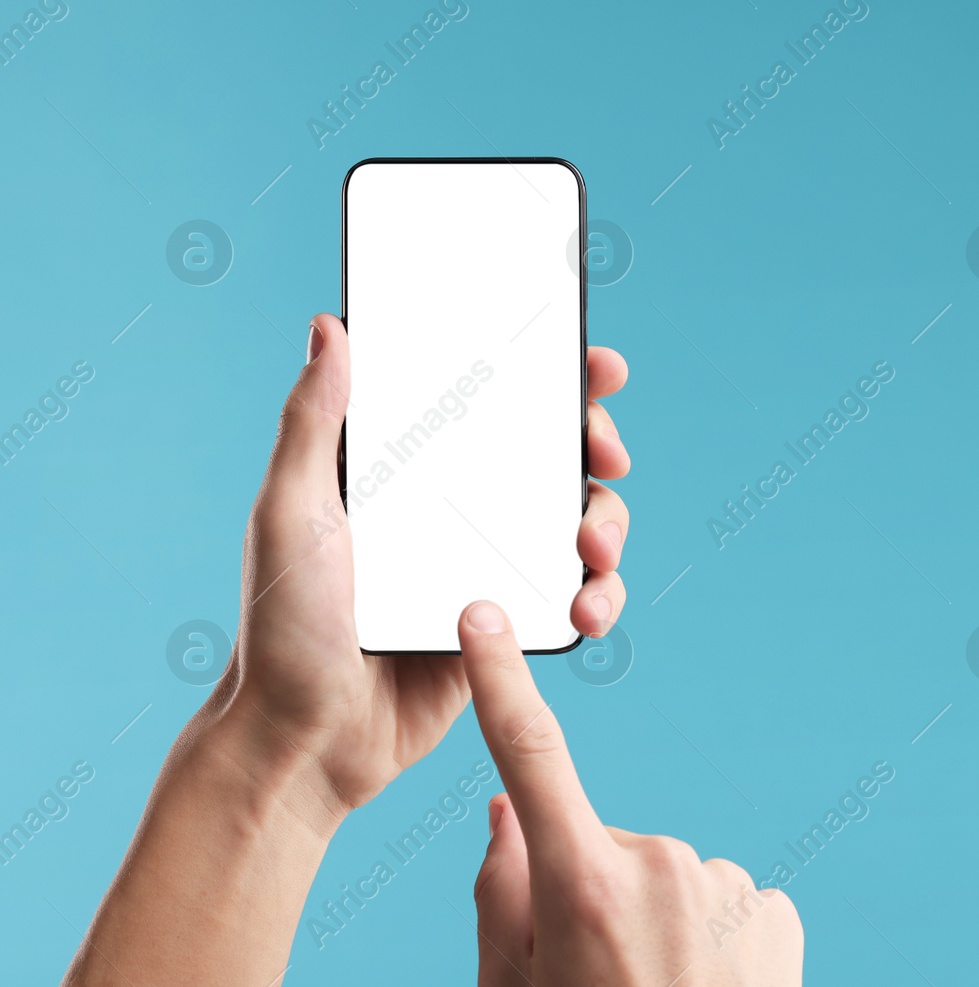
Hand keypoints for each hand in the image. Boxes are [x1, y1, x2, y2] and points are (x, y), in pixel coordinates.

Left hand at [213, 313, 632, 816]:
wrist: (305, 741)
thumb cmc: (280, 625)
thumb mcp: (289, 511)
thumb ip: (312, 422)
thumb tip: (327, 328)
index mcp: (411, 473)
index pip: (490, 406)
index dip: (551, 380)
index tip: (593, 367)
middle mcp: (458, 512)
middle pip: (553, 458)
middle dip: (596, 446)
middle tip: (606, 455)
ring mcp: (489, 569)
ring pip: (580, 525)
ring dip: (608, 524)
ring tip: (595, 551)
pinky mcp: (511, 628)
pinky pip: (577, 597)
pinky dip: (600, 597)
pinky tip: (587, 611)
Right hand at [461, 601, 804, 985]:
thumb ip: (503, 890)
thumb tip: (506, 809)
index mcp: (581, 884)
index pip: (529, 761)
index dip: (503, 684)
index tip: (483, 617)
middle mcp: (662, 866)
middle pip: (604, 846)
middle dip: (592, 891)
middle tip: (596, 976)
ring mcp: (727, 884)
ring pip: (667, 877)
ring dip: (655, 920)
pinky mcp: (775, 908)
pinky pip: (722, 900)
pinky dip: (708, 934)